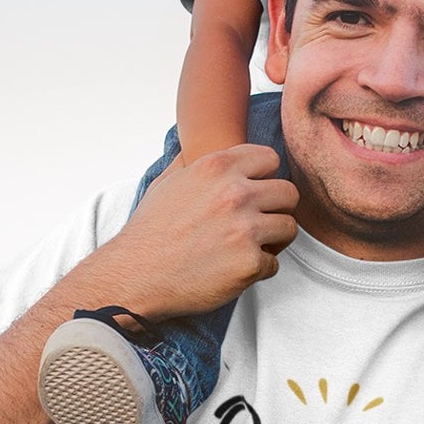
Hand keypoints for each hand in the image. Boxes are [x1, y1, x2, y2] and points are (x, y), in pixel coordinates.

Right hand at [97, 143, 297, 320]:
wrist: (135, 276)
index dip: (265, 177)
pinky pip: (274, 263)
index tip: (254, 192)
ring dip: (273, 240)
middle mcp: (234, 194)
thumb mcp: (167, 182)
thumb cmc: (149, 232)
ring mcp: (245, 229)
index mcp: (217, 168)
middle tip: (258, 223)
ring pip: (288, 228)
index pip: (270, 158)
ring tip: (249, 247)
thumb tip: (201, 147)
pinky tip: (233, 269)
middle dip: (276, 208)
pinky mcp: (249, 263)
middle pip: (289, 193)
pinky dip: (258, 269)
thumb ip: (193, 162)